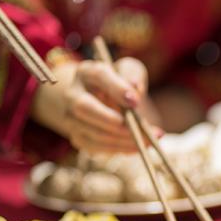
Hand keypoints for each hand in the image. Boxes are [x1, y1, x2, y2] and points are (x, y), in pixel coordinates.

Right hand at [32, 57, 160, 153]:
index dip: (117, 89)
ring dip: (123, 139)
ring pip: (93, 132)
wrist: (103, 102)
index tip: (136, 101)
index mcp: (87, 73)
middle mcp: (73, 95)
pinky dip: (119, 149)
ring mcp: (72, 119)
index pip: (99, 76)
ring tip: (149, 141)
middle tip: (136, 128)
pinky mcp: (78, 137)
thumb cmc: (119, 85)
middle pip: (84, 107)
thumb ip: (132, 74)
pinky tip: (138, 147)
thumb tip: (135, 86)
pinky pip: (96, 147)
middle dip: (112, 120)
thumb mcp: (128, 71)